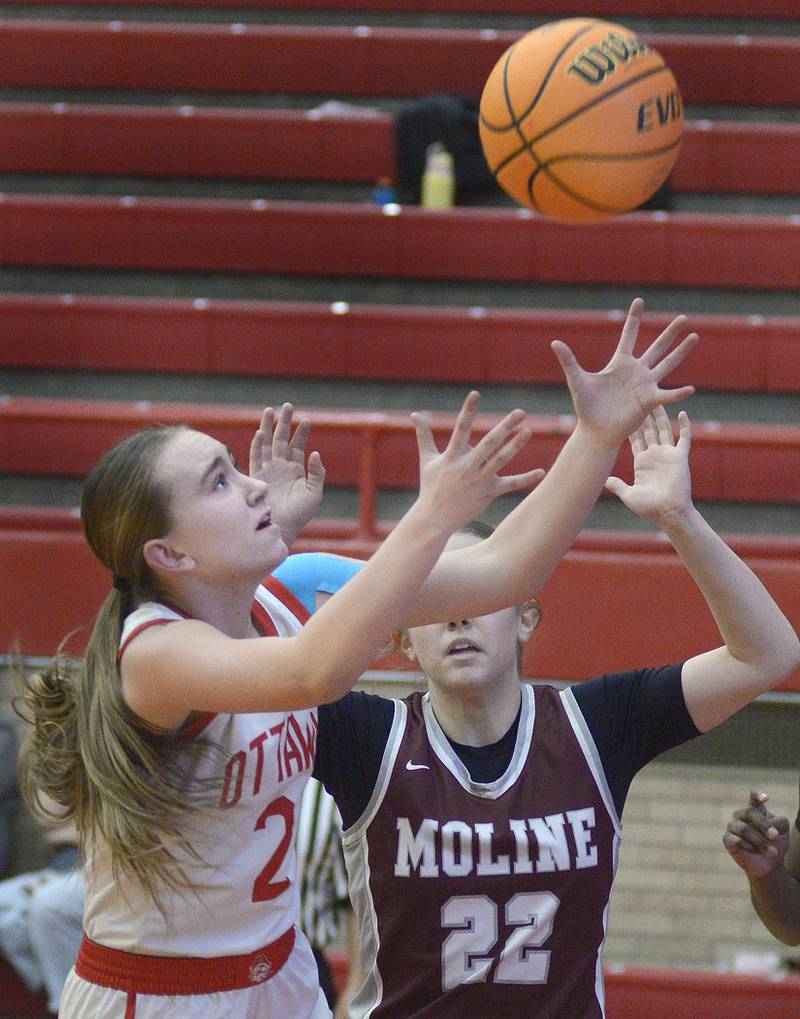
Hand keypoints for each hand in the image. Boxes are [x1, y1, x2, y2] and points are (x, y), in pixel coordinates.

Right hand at [249, 404, 324, 547]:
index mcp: (296, 470)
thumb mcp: (314, 493)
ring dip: (268, 428)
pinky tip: (261, 433)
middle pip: (281, 439)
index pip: (298, 446)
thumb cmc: (299, 514)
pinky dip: (257, 445)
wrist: (280, 528)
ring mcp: (268, 471)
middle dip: (284, 423)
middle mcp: (281, 467)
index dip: (302, 433)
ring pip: (267, 444)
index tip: (307, 420)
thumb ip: (317, 472)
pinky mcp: (256, 477)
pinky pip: (256, 457)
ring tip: (269, 411)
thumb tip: (315, 453)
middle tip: (287, 406)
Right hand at [411, 391, 544, 531]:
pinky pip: (509, 486)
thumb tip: (414, 415)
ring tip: (528, 431)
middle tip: (520, 412)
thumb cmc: (431, 487)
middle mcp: (466, 466)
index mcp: (452, 456)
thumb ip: (423, 435)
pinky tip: (541, 472)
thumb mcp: (427, 460)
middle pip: (488, 443)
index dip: (468, 411)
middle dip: (504, 427)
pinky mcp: (487, 494)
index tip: (476, 393)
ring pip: (500, 460)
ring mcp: (478, 480)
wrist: (434, 519)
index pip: (460, 428)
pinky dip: (525, 479)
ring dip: (515, 446)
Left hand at [551, 298, 697, 449]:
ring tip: (695, 337)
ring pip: (667, 364)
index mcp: (619, 363)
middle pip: (656, 347)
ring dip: (681, 352)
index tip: (639, 301)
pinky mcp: (648, 401)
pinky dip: (678, 394)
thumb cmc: (586, 407)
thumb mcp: (577, 380)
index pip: (628, 335)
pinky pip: (666, 396)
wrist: (594, 430)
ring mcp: (645, 385)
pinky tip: (691, 389)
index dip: (634, 318)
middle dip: (669, 333)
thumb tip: (554, 342)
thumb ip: (569, 360)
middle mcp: (636, 371)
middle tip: (684, 318)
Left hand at [604, 407, 691, 524]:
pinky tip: (682, 412)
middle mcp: (655, 455)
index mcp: (642, 462)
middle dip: (644, 416)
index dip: (630, 427)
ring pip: (664, 429)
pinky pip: (684, 437)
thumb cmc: (649, 507)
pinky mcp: (680, 457)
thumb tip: (603, 480)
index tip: (622, 413)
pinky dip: (684, 425)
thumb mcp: (628, 495)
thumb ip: (617, 485)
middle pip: (649, 431)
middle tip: (638, 398)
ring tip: (657, 399)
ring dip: (661, 416)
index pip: (635, 440)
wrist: (669, 512)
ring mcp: (668, 455)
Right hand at [723, 789, 790, 878]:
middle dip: (763, 824)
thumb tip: (769, 825)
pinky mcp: (727, 839)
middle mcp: (742, 814)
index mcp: (756, 809)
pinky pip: (737, 841)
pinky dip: (750, 848)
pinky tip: (759, 853)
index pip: (754, 795)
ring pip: (744, 829)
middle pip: (750, 812)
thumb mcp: (783, 832)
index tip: (766, 798)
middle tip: (775, 836)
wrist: (769, 865)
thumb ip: (779, 823)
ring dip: (761, 842)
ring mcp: (732, 826)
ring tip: (773, 852)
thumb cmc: (776, 844)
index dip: (758, 794)